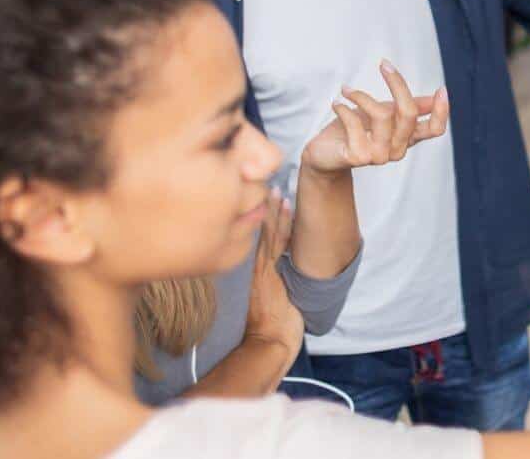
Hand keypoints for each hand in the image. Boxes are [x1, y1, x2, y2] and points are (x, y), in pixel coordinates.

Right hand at [244, 188, 303, 358]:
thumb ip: (266, 288)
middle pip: (253, 233)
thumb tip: (279, 280)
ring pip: (264, 234)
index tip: (257, 199)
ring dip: (271, 211)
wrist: (268, 345)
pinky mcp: (266, 274)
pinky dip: (278, 224)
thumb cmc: (268, 330)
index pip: (251, 241)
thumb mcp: (264, 305)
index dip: (256, 220)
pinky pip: (273, 243)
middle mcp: (248, 270)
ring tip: (276, 191)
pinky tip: (283, 207)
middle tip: (264, 184)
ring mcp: (258, 271)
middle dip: (260, 208)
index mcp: (246, 275)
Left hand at [300, 60, 449, 173]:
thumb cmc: (353, 131)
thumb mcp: (383, 114)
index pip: (434, 129)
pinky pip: (355, 123)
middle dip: (397, 84)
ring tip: (346, 90)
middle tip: (384, 65)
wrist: (323, 155)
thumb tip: (434, 97)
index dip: (441, 111)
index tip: (441, 89)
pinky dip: (343, 108)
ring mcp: (379, 155)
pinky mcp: (358, 156)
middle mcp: (397, 149)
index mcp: (406, 138)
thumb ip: (405, 107)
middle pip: (409, 113)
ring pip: (382, 115)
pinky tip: (336, 105)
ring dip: (361, 95)